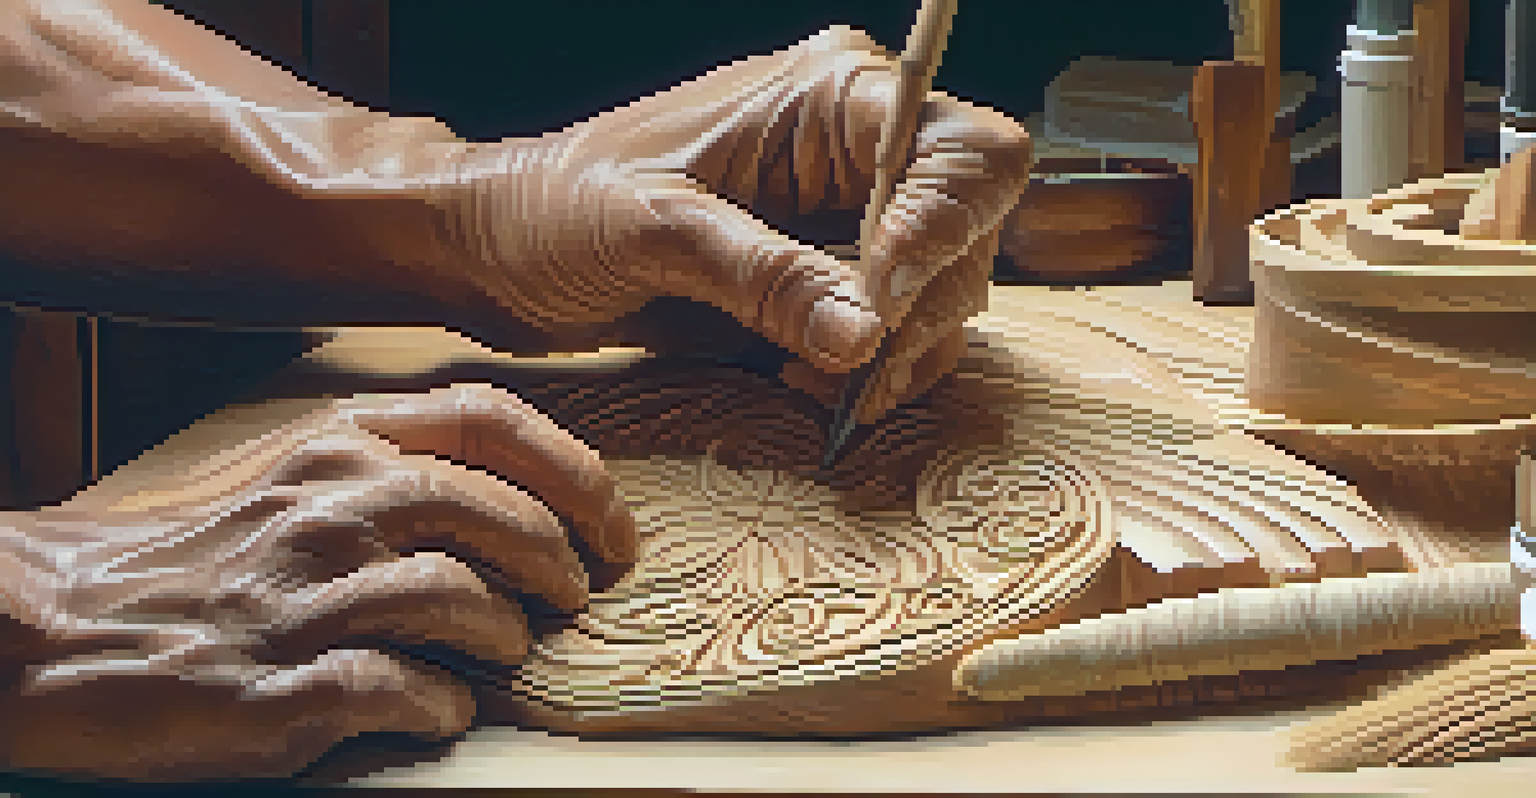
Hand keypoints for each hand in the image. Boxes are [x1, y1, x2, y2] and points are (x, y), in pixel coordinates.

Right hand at [0, 384, 635, 781]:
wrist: (51, 627)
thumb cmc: (191, 555)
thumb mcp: (292, 470)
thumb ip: (393, 463)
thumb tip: (517, 497)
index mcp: (336, 442)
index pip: (492, 421)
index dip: (579, 473)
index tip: (613, 527)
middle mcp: (326, 504)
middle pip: (495, 513)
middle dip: (561, 560)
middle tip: (579, 596)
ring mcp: (301, 594)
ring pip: (459, 600)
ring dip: (506, 634)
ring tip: (506, 652)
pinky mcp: (277, 685)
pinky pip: (401, 689)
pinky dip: (443, 704)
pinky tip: (442, 708)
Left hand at [421, 25, 1030, 422]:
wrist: (504, 253)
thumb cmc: (560, 207)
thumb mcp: (655, 231)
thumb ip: (763, 276)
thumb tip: (866, 335)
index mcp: (829, 97)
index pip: (961, 149)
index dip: (945, 225)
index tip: (881, 300)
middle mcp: (856, 152)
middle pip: (968, 230)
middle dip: (922, 308)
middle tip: (854, 369)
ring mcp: (846, 219)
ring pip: (944, 291)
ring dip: (897, 354)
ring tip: (818, 388)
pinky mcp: (826, 279)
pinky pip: (897, 332)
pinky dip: (873, 373)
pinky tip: (813, 389)